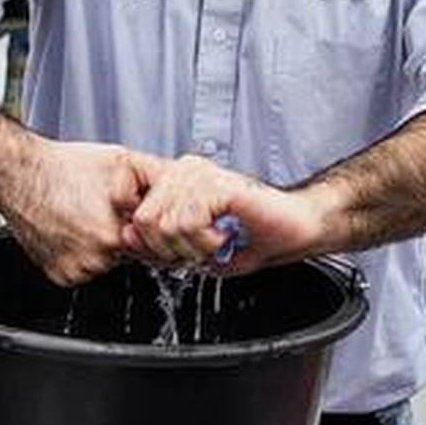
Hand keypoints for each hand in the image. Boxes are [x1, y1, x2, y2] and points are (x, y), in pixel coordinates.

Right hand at [0, 139, 161, 285]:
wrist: (18, 174)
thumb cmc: (65, 166)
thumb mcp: (122, 162)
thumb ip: (158, 178)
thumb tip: (186, 187)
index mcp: (117, 233)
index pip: (155, 244)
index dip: (149, 227)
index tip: (134, 213)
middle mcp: (97, 258)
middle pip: (132, 254)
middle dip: (127, 234)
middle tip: (104, 209)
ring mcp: (77, 269)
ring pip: (108, 263)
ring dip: (104, 246)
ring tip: (85, 216)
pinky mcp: (61, 276)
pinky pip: (84, 269)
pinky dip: (82, 254)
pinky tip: (72, 229)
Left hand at [124, 155, 328, 274]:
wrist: (298, 228)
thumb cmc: (254, 236)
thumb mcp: (195, 248)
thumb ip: (159, 243)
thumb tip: (127, 239)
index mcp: (176, 178)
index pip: (135, 215)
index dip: (151, 246)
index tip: (180, 256)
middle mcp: (184, 168)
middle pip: (142, 222)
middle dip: (170, 251)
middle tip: (202, 253)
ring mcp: (201, 173)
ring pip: (164, 224)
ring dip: (192, 249)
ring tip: (218, 245)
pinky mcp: (218, 183)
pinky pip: (188, 222)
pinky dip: (206, 243)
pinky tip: (226, 238)